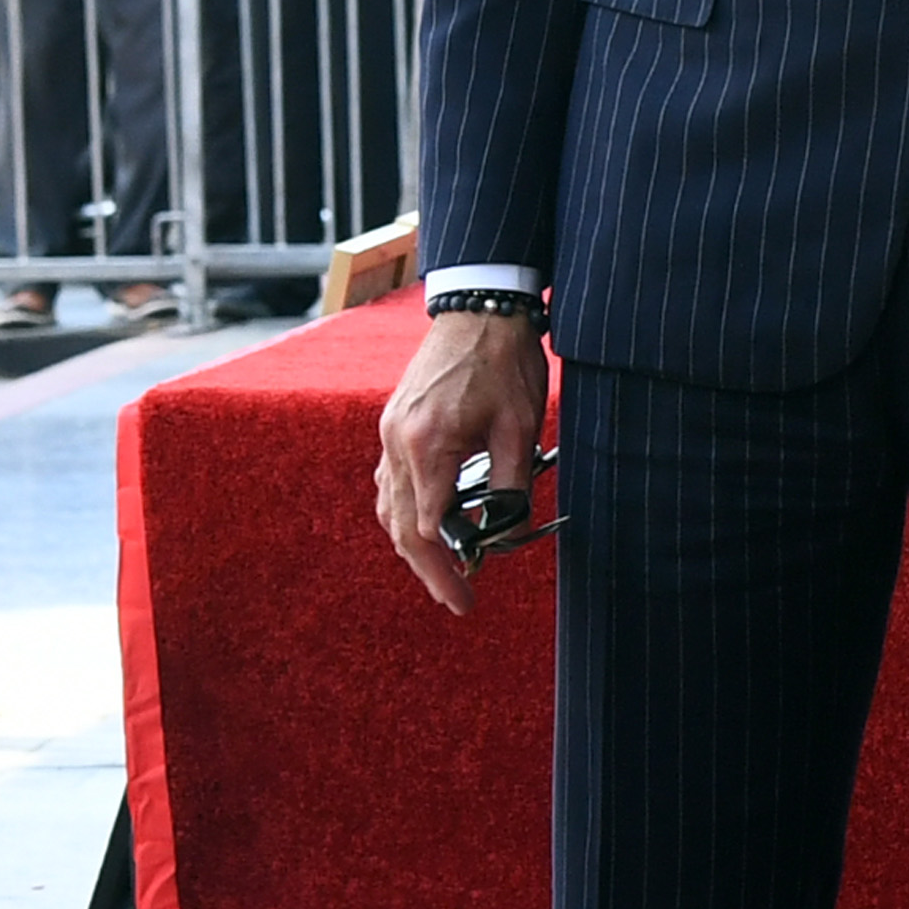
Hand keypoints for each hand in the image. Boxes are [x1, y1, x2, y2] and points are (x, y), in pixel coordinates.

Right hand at [374, 312, 552, 615]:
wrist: (478, 307)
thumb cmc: (504, 362)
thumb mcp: (520, 428)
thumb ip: (511, 487)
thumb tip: (507, 538)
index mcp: (428, 446)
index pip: (427, 529)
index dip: (445, 570)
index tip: (464, 600)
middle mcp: (397, 443)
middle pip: (400, 526)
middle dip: (428, 569)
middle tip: (457, 601)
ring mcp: (388, 432)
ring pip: (390, 506)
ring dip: (413, 544)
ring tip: (446, 572)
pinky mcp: (393, 423)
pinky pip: (391, 481)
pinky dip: (407, 511)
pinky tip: (429, 526)